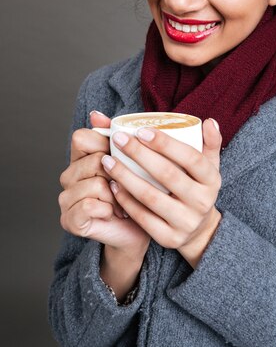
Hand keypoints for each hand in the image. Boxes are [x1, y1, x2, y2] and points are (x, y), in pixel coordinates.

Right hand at [58, 111, 150, 262]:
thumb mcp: (132, 163)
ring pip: (94, 184)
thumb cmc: (138, 195)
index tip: (121, 157)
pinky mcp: (70, 219)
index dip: (104, 144)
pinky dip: (107, 210)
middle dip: (118, 175)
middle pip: (93, 160)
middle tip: (126, 187)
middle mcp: (69, 176)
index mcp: (81, 158)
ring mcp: (67, 198)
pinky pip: (89, 205)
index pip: (81, 137)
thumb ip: (117, 137)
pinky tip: (114, 214)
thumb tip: (96, 114)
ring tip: (123, 203)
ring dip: (116, 195)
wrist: (138, 232)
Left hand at [101, 118, 222, 267]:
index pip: (191, 158)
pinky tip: (113, 185)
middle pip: (168, 175)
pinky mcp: (169, 238)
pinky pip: (143, 217)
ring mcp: (186, 222)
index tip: (140, 130)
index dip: (166, 144)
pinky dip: (126, 200)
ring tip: (108, 160)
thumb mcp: (209, 166)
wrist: (199, 231)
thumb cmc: (197, 188)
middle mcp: (202, 201)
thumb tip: (209, 122)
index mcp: (211, 179)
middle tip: (118, 139)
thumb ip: (209, 143)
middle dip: (140, 154)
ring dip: (126, 177)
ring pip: (151, 197)